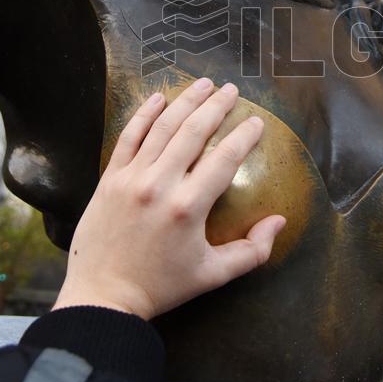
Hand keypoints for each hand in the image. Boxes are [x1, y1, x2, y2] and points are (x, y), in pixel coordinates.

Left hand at [53, 78, 285, 320]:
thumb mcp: (213, 275)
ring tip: (204, 84)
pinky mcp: (109, 179)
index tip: (256, 122)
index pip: (224, 159)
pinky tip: (158, 98)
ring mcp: (131, 179)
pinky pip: (129, 138)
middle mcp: (160, 185)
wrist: (103, 298)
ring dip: (185, 102)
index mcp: (189, 208)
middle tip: (232, 90)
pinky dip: (143, 115)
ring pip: (162, 128)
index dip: (243, 137)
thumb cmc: (162, 288)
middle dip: (216, 107)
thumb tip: (279, 221)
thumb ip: (252, 251)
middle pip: (193, 132)